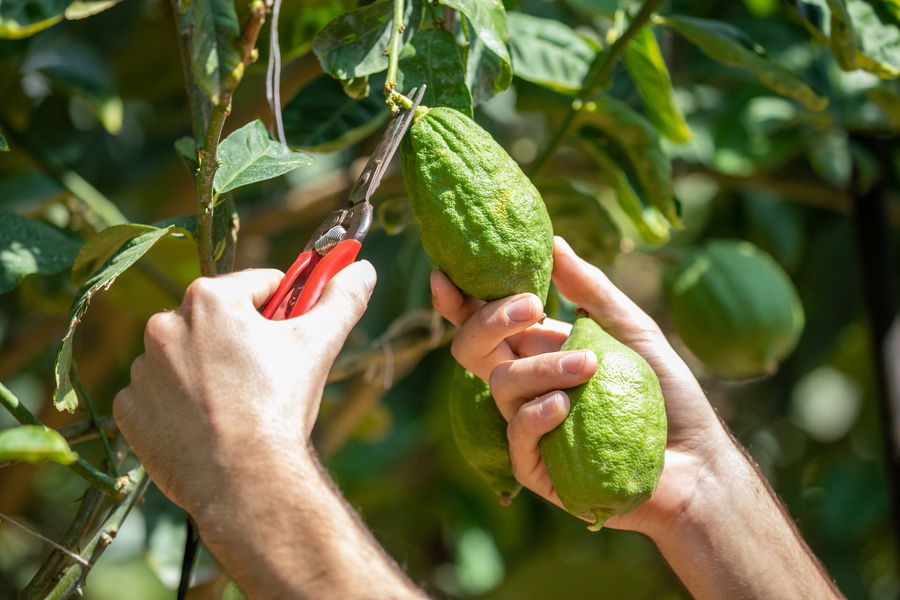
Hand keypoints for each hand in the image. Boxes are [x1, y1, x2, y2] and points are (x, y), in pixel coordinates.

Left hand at [114, 263, 375, 516]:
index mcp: (209, 298)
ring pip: (186, 357)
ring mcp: (142, 370)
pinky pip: (158, 396)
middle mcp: (164, 324)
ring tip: (237, 408)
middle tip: (268, 378)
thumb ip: (341, 300)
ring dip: (208, 372)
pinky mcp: (129, 410)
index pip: (259, 286)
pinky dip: (179, 407)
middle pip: (219, 321)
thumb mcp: (318, 345)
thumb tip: (363, 269)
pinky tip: (207, 427)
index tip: (291, 338)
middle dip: (242, 341)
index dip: (283, 310)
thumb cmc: (280, 406)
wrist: (244, 481)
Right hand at [431, 237, 727, 534]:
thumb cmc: (664, 392)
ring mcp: (529, 427)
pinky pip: (516, 436)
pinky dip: (535, 415)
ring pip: (500, 386)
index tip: (445, 274)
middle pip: (472, 350)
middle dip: (489, 321)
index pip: (484, 324)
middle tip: (532, 305)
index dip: (459, 302)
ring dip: (540, 368)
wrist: (697, 458)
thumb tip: (553, 242)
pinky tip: (564, 406)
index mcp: (537, 351)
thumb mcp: (631, 328)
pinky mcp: (538, 467)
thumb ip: (591, 290)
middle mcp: (525, 386)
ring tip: (589, 365)